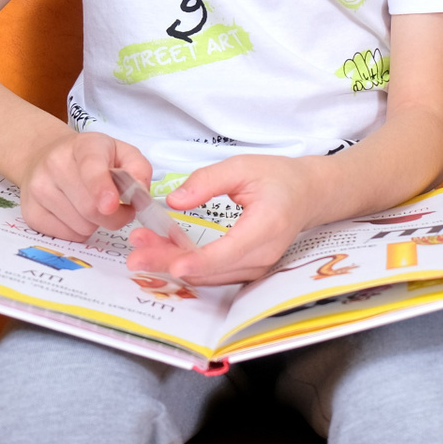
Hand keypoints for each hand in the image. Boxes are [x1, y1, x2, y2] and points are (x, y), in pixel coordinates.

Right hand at [19, 132, 152, 241]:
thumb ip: (138, 169)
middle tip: (118, 208)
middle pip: (89, 207)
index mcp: (83, 145)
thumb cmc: (92, 157)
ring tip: (93, 206)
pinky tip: (77, 214)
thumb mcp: (121, 152)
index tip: (111, 204)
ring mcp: (38, 189)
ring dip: (96, 224)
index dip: (101, 188)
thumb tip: (141, 194)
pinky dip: (79, 231)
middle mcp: (54, 164)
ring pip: (80, 225)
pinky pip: (66, 236)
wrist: (45, 156)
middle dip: (114, 216)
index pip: (90, 167)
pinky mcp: (30, 213)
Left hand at [127, 154, 318, 285]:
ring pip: (210, 276)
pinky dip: (188, 266)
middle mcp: (264, 254)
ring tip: (141, 251)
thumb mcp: (242, 166)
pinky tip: (162, 255)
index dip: (199, 260)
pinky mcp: (248, 270)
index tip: (172, 263)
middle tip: (135, 256)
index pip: (229, 251)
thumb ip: (208, 180)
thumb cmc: (277, 177)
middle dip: (171, 263)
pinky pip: (214, 275)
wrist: (307, 194)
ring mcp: (257, 267)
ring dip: (174, 266)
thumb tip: (174, 200)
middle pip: (212, 269)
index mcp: (267, 225)